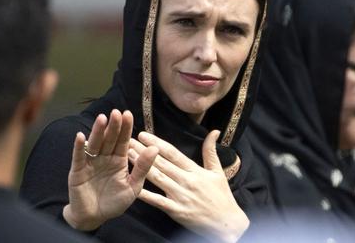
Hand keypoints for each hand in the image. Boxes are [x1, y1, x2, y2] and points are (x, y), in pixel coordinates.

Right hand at [62, 109, 157, 230]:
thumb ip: (143, 168)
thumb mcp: (133, 186)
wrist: (95, 218)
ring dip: (97, 131)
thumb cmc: (114, 202)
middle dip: (113, 126)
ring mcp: (91, 163)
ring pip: (95, 144)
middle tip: (116, 112)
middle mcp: (105, 157)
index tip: (128, 114)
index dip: (125, 128)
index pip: (123, 141)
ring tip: (102, 118)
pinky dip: (79, 147)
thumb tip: (155, 148)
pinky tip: (81, 136)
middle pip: (109, 139)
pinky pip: (79, 157)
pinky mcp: (78, 171)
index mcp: (119, 160)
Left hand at [128, 130, 248, 242]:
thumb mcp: (218, 171)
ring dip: (141, 165)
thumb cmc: (222, 197)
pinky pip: (158, 201)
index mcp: (194, 170)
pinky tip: (134, 186)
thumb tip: (214, 131)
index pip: (173, 153)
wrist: (227, 224)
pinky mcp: (177, 211)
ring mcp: (181, 196)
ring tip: (127, 155)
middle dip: (143, 150)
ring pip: (157, 177)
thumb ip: (211, 151)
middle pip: (161, 162)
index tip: (144, 135)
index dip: (157, 143)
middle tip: (128, 140)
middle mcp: (186, 181)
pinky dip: (146, 194)